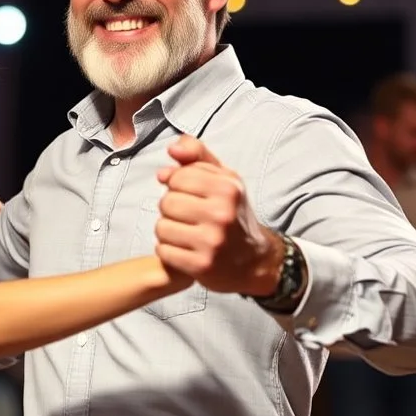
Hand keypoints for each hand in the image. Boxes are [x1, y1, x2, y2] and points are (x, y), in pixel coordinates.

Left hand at [153, 136, 281, 295]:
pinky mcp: (201, 266)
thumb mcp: (224, 179)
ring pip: (161, 227)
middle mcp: (222, 214)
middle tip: (189, 218)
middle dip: (172, 210)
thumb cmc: (233, 215)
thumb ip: (198, 156)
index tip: (191, 196)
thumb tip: (172, 150)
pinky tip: (185, 250)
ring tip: (186, 234)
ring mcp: (212, 242)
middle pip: (166, 202)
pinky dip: (169, 251)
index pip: (177, 178)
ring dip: (168, 231)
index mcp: (228, 188)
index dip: (178, 186)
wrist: (254, 260)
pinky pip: (163, 251)